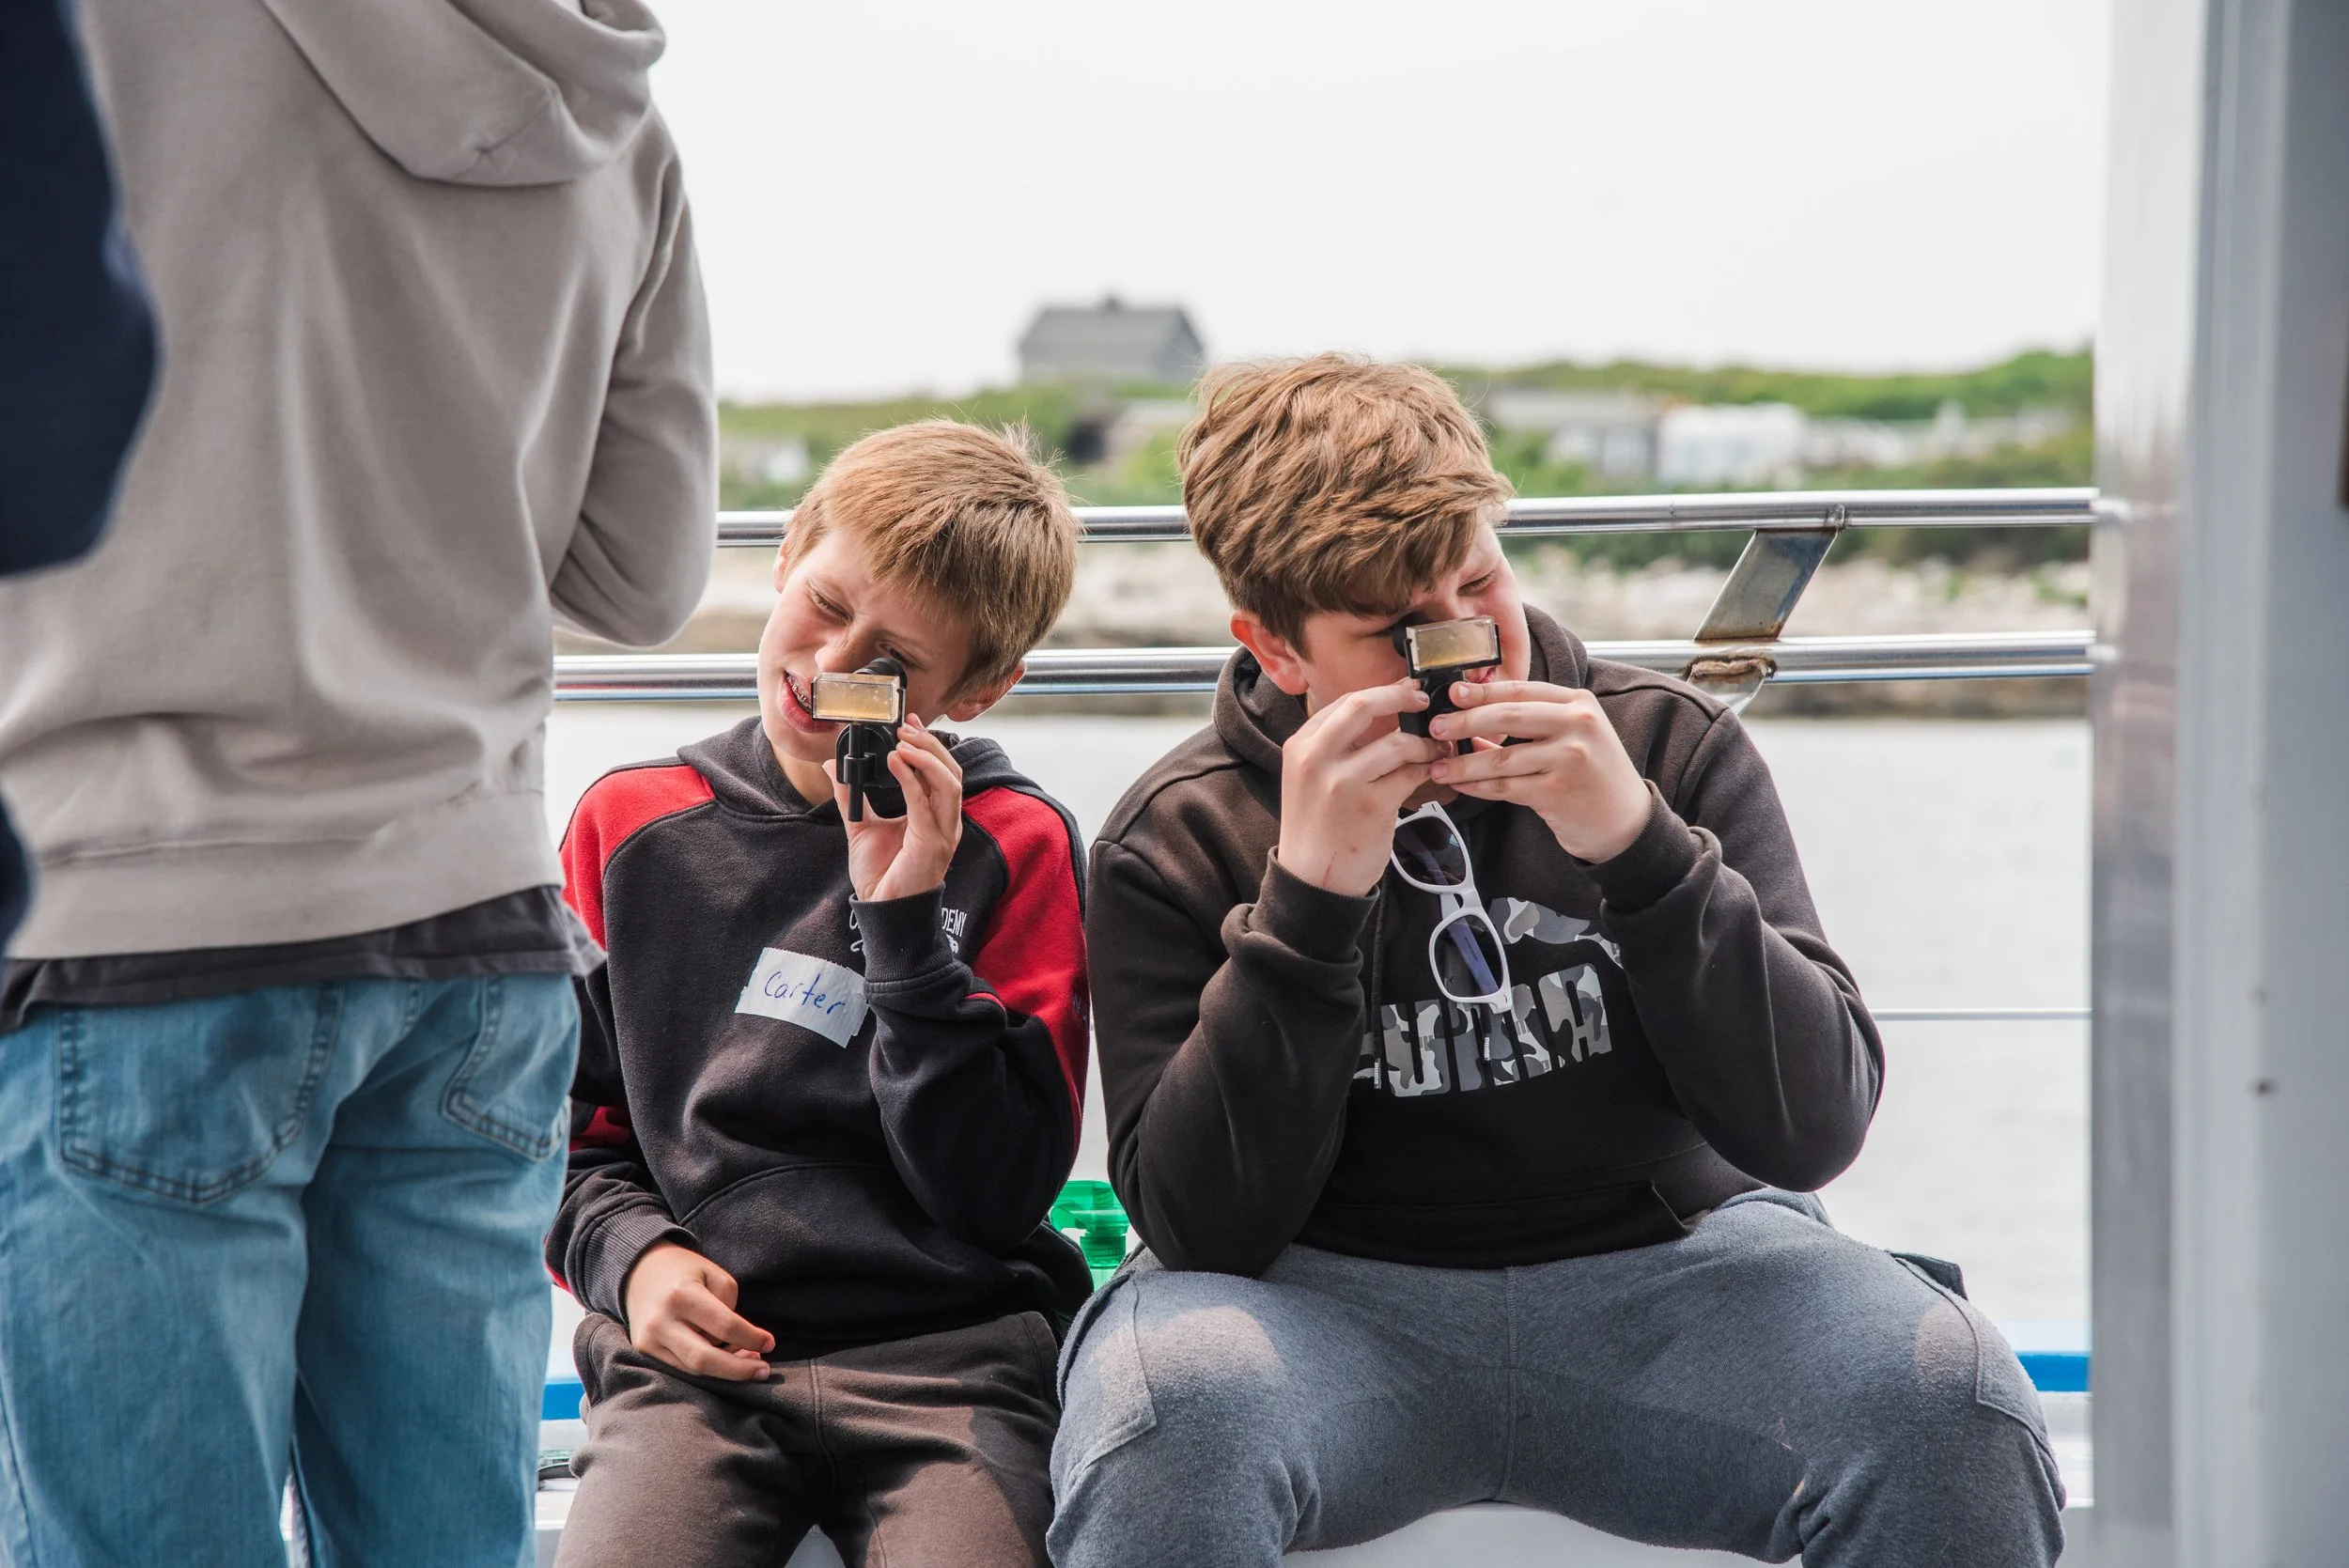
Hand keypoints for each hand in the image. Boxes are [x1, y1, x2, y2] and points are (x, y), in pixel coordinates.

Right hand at [621, 1241, 774, 1380]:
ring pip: (694, 1369)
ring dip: (725, 1371)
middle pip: (705, 1359)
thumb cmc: (684, 1270)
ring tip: (749, 1363)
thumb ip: (729, 1306)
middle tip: (764, 1371)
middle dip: (739, 1370)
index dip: (751, 1338)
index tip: (770, 1343)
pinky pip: (682, 1367)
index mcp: (682, 1295)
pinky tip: (726, 1360)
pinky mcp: (644, 1349)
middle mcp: (661, 1320)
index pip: (724, 1326)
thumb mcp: (713, 1274)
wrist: (639, 1270)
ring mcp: (649, 1339)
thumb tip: (738, 1343)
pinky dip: (707, 1368)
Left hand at [829, 718, 963, 901]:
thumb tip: (833, 766)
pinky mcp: (932, 844)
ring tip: (902, 742)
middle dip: (930, 745)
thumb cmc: (880, 874)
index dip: (930, 745)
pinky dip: (912, 778)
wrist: (882, 910)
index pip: (944, 773)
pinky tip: (896, 761)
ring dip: (926, 757)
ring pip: (949, 783)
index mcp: (936, 817)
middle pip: (952, 772)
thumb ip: (850, 795)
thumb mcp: (861, 826)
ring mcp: (943, 833)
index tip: (910, 723)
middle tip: (906, 727)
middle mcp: (946, 823)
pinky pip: (926, 803)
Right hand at [1275, 680, 1443, 894]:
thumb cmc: (1317, 828)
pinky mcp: (1372, 805)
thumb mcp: (1309, 778)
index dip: (1381, 692)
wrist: (1313, 880)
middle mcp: (1317, 758)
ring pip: (1397, 742)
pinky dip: (1427, 769)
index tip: (1404, 692)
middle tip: (1424, 700)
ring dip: (1424, 742)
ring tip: (1436, 747)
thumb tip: (1382, 714)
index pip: (1344, 702)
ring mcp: (1344, 782)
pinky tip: (1433, 772)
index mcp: (1301, 746)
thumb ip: (1335, 746)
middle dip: (1401, 696)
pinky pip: (1411, 774)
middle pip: (1363, 705)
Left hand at [1425, 679, 1650, 861]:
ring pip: (1501, 758)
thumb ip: (1532, 723)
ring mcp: (1570, 758)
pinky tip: (1461, 785)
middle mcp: (1578, 725)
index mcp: (1579, 703)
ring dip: (1462, 763)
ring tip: (1437, 767)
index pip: (1521, 689)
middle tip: (1435, 728)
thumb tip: (1472, 717)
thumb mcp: (1573, 736)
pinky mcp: (1558, 792)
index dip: (1482, 691)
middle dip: (1464, 722)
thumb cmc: (1594, 775)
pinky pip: (1505, 787)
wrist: (1627, 822)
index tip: (1452, 694)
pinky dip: (1478, 787)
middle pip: (1508, 716)